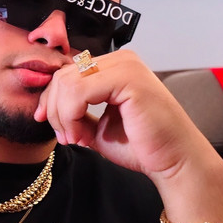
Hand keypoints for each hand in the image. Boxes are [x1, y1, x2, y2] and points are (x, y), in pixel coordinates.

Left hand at [34, 50, 220, 192]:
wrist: (175, 162)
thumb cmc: (143, 146)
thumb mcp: (98, 126)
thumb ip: (76, 112)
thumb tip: (48, 110)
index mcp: (115, 67)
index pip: (68, 72)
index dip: (50, 98)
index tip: (46, 122)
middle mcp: (121, 60)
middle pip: (63, 75)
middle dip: (54, 109)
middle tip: (65, 137)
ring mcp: (125, 66)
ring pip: (67, 82)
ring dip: (61, 115)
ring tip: (74, 138)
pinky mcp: (128, 79)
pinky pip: (79, 91)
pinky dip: (69, 115)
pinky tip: (79, 135)